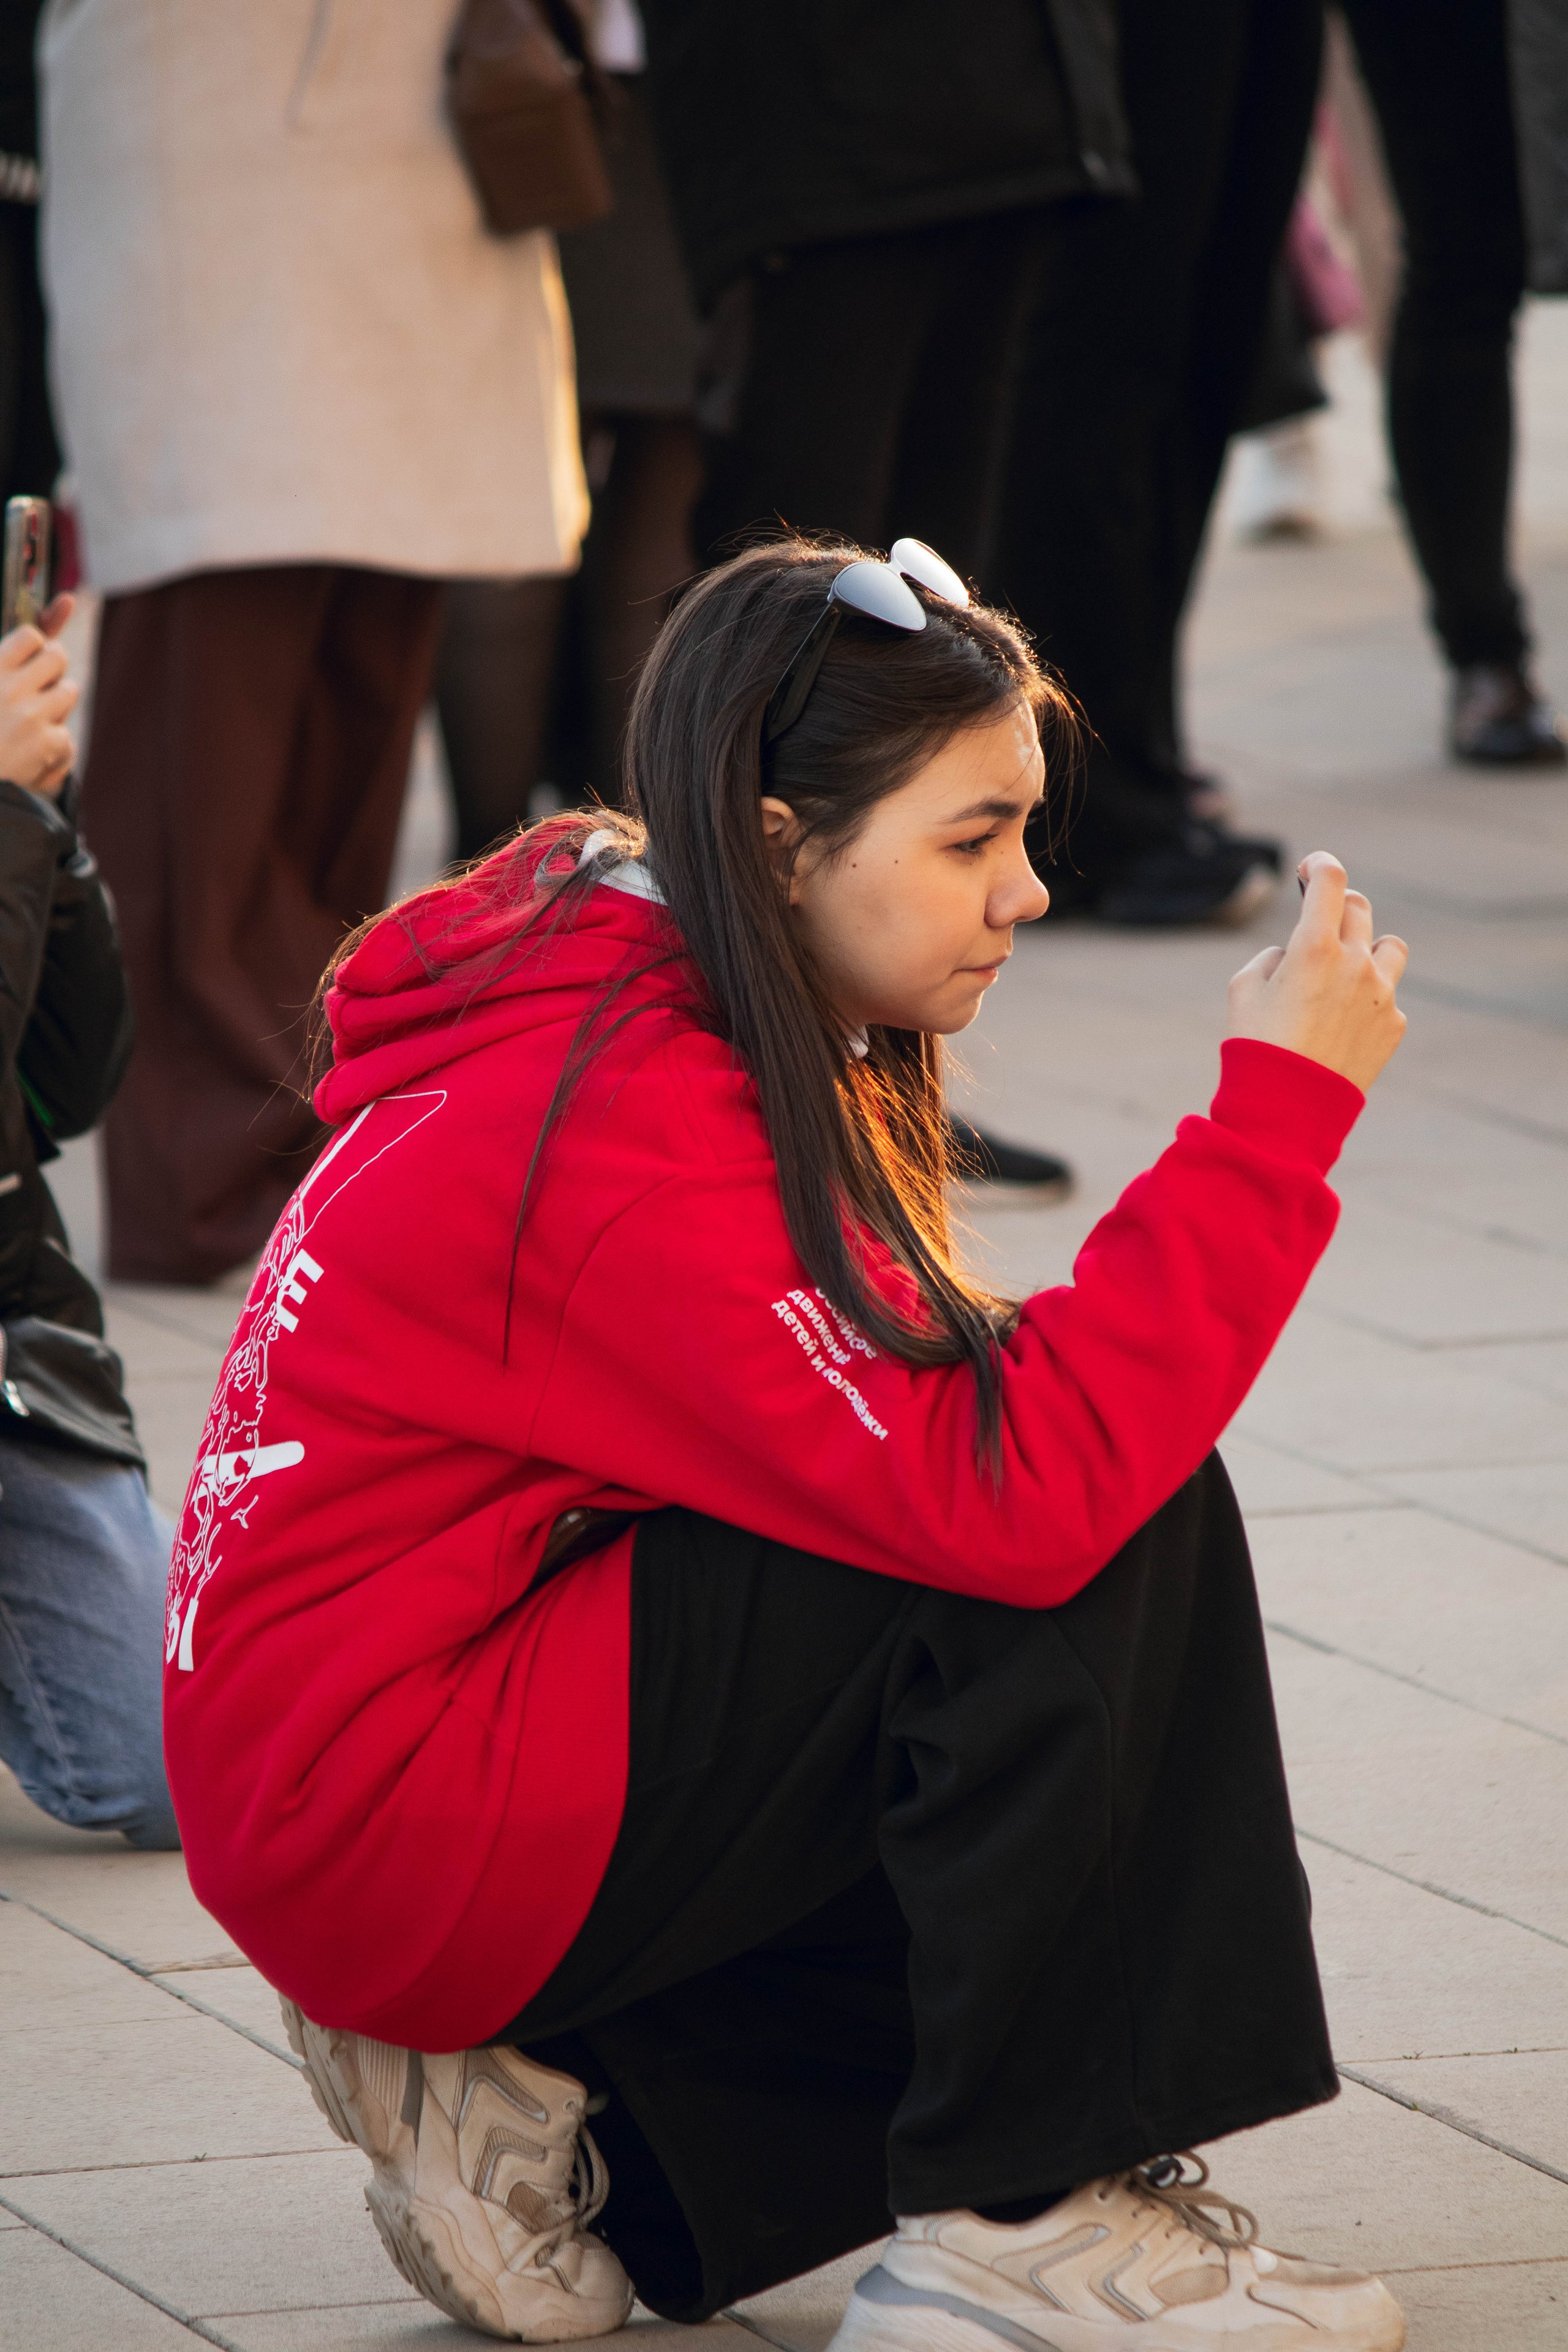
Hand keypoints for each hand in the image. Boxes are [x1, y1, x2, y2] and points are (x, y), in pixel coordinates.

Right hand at [0, 597, 78, 796]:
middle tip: (34, 691)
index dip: (34, 649)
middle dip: (51, 671)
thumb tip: (71, 600)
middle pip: (58, 657)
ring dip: (54, 707)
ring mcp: (28, 715)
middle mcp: (8, 687)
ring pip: (69, 692)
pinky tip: (29, 756)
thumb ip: (25, 645)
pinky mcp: (45, 744)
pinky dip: (53, 749)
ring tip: (26, 725)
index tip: (24, 664)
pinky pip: (68, 736)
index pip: (32, 636)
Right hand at [1226, 851, 1407, 1092]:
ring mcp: (1382, 994)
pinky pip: (1388, 996)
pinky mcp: (1393, 1024)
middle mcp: (1356, 963)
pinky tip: (1344, 1023)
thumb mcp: (1245, 988)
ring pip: (1390, 946)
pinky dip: (1368, 999)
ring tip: (1348, 968)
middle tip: (1321, 920)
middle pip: (1359, 907)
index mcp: (1314, 947)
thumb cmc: (1257, 1044)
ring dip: (1369, 947)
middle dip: (1337, 906)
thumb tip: (1296, 955)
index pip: (1331, 879)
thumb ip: (1276, 956)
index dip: (1320, 864)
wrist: (1287, 1108)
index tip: (1312, 869)